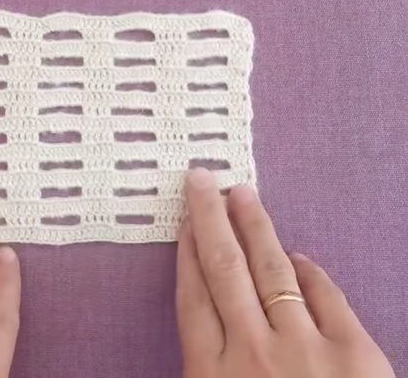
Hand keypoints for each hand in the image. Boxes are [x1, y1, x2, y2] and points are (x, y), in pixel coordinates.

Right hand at [176, 168, 394, 377]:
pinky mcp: (353, 355)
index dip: (187, 254)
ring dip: (255, 228)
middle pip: (225, 270)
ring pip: (273, 272)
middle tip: (204, 180)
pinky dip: (310, 273)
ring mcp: (305, 350)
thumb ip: (209, 367)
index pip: (194, 299)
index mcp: (211, 374)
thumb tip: (212, 318)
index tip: (185, 221)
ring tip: (245, 197)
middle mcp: (253, 352)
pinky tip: (298, 256)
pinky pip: (327, 298)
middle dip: (211, 218)